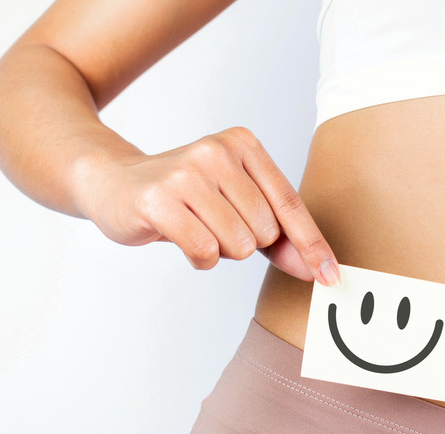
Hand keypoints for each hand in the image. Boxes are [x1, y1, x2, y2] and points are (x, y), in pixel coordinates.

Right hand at [75, 126, 339, 285]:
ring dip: (219, 250)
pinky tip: (179, 236)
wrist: (114, 183)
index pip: (290, 204)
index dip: (312, 246)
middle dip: (244, 242)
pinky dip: (198, 258)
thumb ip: (280, 235)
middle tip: (213, 224)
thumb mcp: (237, 204)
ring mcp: (186, 174)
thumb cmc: (184, 197)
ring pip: (237, 244)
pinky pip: (205, 252)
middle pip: (264, 231)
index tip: (330, 277)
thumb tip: (318, 269)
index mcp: (243, 144)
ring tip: (195, 226)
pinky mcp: (159, 200)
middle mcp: (217, 152)